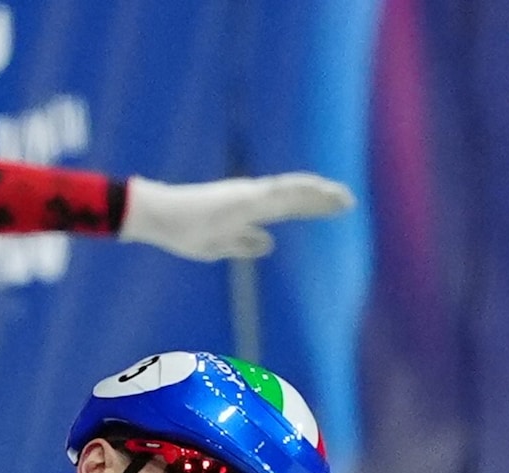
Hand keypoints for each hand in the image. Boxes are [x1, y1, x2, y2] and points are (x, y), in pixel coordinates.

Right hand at [119, 173, 354, 260]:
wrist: (159, 216)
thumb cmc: (181, 230)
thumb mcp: (218, 246)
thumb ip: (244, 244)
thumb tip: (269, 244)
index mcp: (248, 209)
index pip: (288, 207)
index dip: (313, 207)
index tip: (337, 208)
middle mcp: (253, 197)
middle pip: (295, 198)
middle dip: (322, 201)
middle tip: (349, 202)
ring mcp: (249, 195)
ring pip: (292, 192)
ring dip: (318, 195)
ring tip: (342, 198)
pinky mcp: (243, 196)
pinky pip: (278, 192)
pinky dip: (300, 190)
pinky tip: (319, 190)